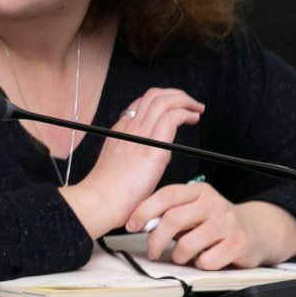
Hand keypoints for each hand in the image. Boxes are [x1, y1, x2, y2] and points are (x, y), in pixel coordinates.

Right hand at [59, 87, 204, 237]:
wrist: (99, 201)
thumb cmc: (108, 193)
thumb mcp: (117, 167)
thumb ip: (133, 157)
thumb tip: (153, 158)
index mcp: (121, 132)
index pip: (142, 104)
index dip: (162, 101)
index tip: (176, 109)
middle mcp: (129, 128)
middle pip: (153, 96)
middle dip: (176, 95)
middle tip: (191, 104)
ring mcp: (140, 135)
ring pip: (163, 101)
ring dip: (184, 101)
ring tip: (196, 109)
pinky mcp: (153, 148)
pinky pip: (171, 118)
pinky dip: (186, 113)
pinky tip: (193, 119)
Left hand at [126, 185, 295, 268]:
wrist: (257, 232)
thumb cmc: (214, 223)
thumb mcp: (192, 211)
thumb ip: (169, 214)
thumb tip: (139, 223)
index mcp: (198, 191)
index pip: (166, 195)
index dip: (144, 211)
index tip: (131, 225)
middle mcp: (213, 203)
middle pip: (173, 220)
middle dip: (156, 240)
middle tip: (153, 252)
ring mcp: (227, 223)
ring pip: (187, 244)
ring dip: (178, 256)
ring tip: (182, 256)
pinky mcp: (238, 243)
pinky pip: (206, 261)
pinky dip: (200, 264)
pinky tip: (205, 258)